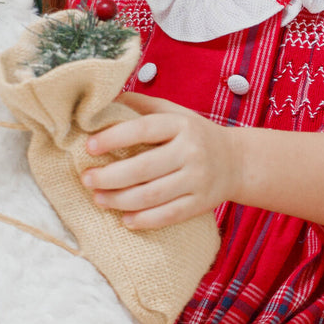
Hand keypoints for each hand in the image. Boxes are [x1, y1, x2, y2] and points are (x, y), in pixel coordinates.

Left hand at [83, 93, 235, 230]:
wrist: (237, 161)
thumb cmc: (194, 135)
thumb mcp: (174, 113)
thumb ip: (141, 106)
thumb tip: (101, 102)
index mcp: (181, 124)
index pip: (143, 129)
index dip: (113, 138)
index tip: (89, 147)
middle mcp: (192, 151)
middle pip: (143, 168)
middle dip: (109, 176)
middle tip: (87, 179)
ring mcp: (198, 179)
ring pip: (152, 195)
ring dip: (119, 200)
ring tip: (98, 198)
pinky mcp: (201, 203)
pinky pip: (168, 216)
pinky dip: (144, 220)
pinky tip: (125, 220)